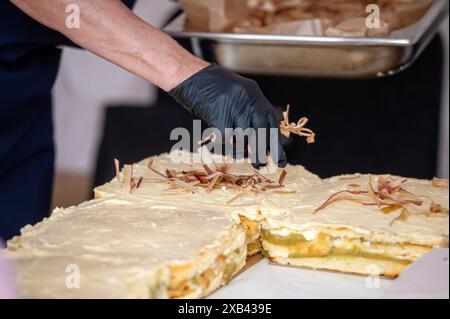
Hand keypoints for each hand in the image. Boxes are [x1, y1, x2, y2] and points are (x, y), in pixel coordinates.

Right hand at [169, 64, 286, 168]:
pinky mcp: (220, 114)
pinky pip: (226, 139)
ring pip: (243, 139)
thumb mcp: (238, 94)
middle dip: (261, 153)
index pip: (272, 124)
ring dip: (238, 148)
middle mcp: (248, 100)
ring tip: (231, 147)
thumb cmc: (212, 88)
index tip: (280, 161)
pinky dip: (221, 143)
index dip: (276, 145)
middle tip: (260, 166)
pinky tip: (213, 139)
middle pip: (260, 134)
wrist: (189, 74)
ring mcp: (234, 107)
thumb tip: (261, 140)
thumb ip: (250, 112)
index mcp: (255, 95)